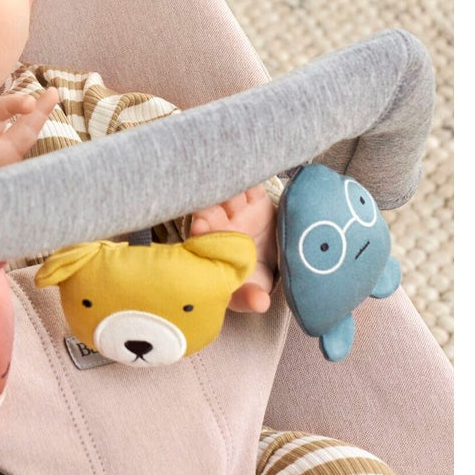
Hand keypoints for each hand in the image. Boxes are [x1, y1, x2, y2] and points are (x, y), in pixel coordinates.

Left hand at [190, 185, 276, 313]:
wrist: (273, 263)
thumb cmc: (250, 280)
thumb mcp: (248, 293)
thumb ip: (249, 297)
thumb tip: (261, 303)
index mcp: (212, 248)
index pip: (201, 237)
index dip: (201, 231)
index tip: (201, 227)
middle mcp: (220, 225)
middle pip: (210, 208)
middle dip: (210, 204)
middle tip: (214, 199)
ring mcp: (236, 209)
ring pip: (228, 192)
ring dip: (228, 185)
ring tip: (231, 180)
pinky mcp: (255, 198)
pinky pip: (251, 184)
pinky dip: (251, 176)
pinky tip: (251, 171)